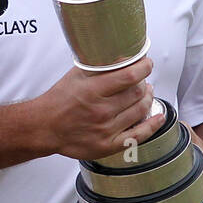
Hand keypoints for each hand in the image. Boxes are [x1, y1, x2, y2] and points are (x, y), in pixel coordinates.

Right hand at [35, 57, 165, 161]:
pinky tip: (158, 117)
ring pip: (140, 110)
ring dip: (148, 99)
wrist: (43, 128)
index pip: (128, 76)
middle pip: (137, 93)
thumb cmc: (58, 100)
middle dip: (144, 83)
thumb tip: (123, 57)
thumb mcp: (76, 77)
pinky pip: (138, 135)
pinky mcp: (108, 145)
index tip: (147, 63)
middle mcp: (100, 111)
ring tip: (146, 93)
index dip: (143, 67)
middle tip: (143, 80)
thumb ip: (98, 67)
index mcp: (92, 91)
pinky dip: (153, 125)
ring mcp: (106, 130)